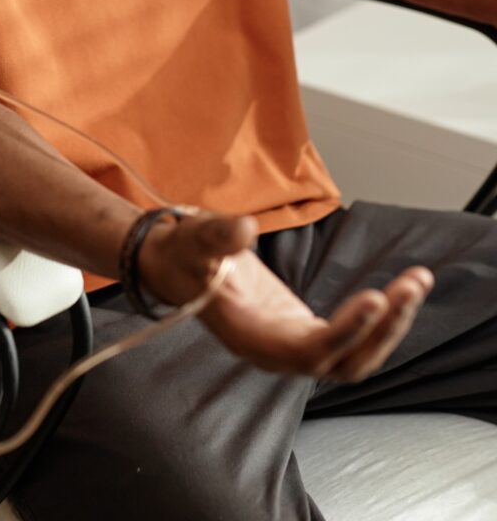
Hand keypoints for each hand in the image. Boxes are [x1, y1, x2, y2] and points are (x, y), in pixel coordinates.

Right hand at [137, 213, 433, 381]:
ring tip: (416, 282)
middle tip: (412, 284)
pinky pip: (351, 341)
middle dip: (384, 328)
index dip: (346, 330)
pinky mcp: (302, 334)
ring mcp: (291, 347)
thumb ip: (219, 236)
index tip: (376, 298)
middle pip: (344, 361)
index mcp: (250, 338)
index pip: (308, 350)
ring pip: (354, 356)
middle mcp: (275, 354)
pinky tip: (397, 290)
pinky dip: (378, 320)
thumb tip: (246, 228)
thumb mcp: (196, 240)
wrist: (175, 267)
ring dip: (389, 325)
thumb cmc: (184, 255)